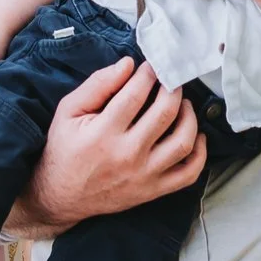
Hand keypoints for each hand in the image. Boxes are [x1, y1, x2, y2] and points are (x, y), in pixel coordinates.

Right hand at [11, 58, 204, 234]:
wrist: (61, 196)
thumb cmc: (64, 149)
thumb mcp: (69, 111)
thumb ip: (97, 85)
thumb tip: (128, 64)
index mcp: (103, 133)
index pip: (136, 94)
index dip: (148, 74)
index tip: (151, 66)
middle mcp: (128, 155)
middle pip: (165, 113)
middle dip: (172, 88)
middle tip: (170, 80)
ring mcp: (144, 175)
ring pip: (183, 141)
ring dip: (190, 116)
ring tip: (182, 104)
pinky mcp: (153, 190)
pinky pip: (189, 173)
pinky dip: (200, 153)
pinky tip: (196, 135)